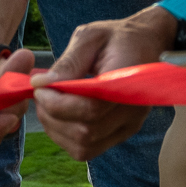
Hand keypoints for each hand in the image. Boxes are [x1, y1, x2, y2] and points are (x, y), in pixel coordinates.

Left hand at [31, 10, 174, 161]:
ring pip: (84, 146)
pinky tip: (60, 115)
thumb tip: (40, 83)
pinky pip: (88, 149)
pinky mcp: (121, 134)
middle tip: (40, 94)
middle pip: (85, 132)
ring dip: (56, 128)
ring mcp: (129, 126)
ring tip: (48, 103)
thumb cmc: (116, 37)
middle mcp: (133, 110)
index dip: (59, 104)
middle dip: (53, 116)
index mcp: (128, 82)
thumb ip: (68, 62)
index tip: (39, 88)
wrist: (146, 45)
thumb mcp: (90, 37)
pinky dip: (66, 137)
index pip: (92, 108)